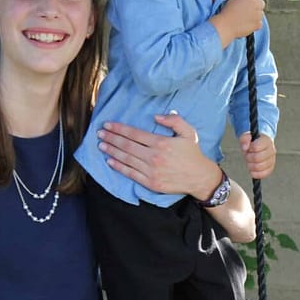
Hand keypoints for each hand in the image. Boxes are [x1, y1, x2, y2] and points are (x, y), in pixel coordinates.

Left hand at [97, 113, 221, 199]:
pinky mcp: (150, 183)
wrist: (199, 178)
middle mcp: (154, 157)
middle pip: (127, 146)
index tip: (108, 125)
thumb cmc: (193, 154)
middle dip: (111, 138)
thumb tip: (156, 116)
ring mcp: (151, 171)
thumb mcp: (188, 132)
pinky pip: (131, 174)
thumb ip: (174, 121)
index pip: (134, 134)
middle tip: (100, 133)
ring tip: (101, 145)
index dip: (119, 129)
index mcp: (161, 143)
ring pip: (126, 159)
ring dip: (111, 151)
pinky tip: (110, 161)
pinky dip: (119, 167)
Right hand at [210, 0, 265, 46]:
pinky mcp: (258, 24)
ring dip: (255, 15)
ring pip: (261, 13)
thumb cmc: (227, 13)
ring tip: (245, 18)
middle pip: (261, 2)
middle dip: (256, 5)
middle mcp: (256, 4)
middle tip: (247, 9)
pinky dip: (255, 24)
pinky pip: (260, 23)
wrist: (226, 26)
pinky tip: (247, 24)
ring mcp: (258, 15)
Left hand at [240, 132, 275, 178]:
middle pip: (256, 158)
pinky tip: (252, 170)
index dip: (249, 149)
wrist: (260, 146)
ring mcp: (272, 160)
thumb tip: (245, 147)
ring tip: (250, 162)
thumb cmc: (253, 142)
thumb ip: (244, 139)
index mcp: (266, 140)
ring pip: (259, 167)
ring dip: (250, 166)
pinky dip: (255, 174)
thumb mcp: (247, 137)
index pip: (256, 147)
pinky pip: (263, 174)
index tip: (249, 148)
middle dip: (248, 158)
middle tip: (248, 155)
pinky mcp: (270, 168)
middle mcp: (271, 150)